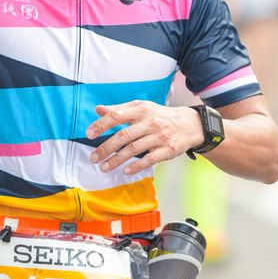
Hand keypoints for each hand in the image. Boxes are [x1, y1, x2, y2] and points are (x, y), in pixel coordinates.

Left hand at [86, 100, 203, 174]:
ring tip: (104, 167)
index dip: (101, 125)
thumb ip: (119, 109)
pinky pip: (150, 159)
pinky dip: (137, 166)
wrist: (189, 124)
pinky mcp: (167, 150)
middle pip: (123, 136)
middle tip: (93, 157)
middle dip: (106, 148)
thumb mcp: (140, 107)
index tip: (88, 134)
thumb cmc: (159, 115)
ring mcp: (159, 137)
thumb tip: (98, 109)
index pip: (117, 116)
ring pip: (134, 149)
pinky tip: (125, 171)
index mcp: (141, 110)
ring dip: (117, 160)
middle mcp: (150, 122)